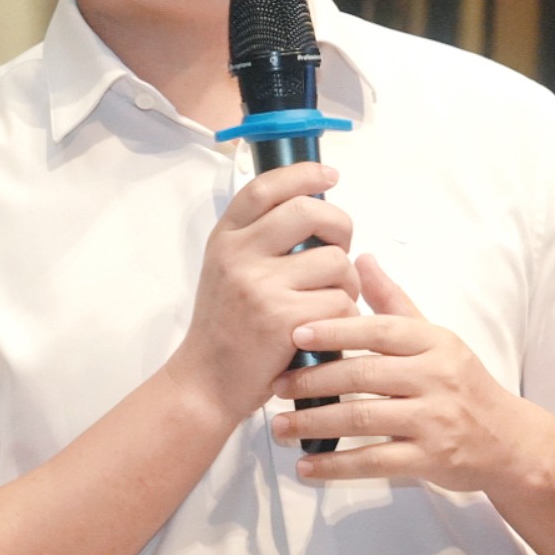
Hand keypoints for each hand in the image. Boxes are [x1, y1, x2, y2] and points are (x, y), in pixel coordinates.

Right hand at [166, 161, 360, 424]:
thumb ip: (260, 238)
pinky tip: (325, 328)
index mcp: (226, 238)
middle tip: (340, 247)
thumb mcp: (229, 269)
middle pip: (309, 212)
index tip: (329, 175)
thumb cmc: (227, 327)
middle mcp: (239, 255)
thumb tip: (313, 205)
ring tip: (329, 300)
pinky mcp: (283, 319)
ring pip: (335, 262)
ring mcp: (260, 286)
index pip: (266, 187)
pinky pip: (340, 303)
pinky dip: (344, 316)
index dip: (303, 173)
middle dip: (340, 226)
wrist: (207, 381)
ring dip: (346, 283)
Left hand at [271, 254, 521, 491]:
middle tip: (277, 385)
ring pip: (363, 419)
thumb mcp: (435, 338)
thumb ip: (393, 302)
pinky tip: (306, 466)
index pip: (379, 331)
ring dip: (315, 423)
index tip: (294, 333)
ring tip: (280, 426)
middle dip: (314, 380)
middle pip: (364, 375)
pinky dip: (336, 466)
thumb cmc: (462, 383)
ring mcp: (434, 420)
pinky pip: (375, 462)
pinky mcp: (430, 459)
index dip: (335, 330)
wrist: (508, 440)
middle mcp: (436, 378)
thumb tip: (360, 258)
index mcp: (433, 343)